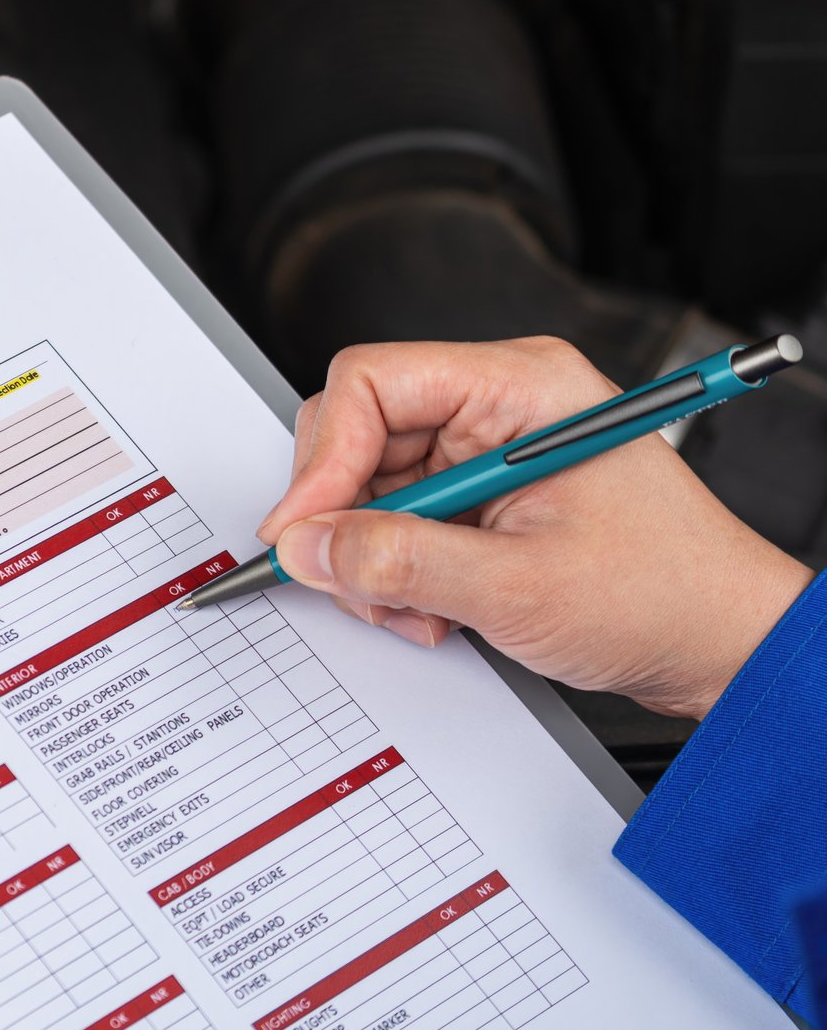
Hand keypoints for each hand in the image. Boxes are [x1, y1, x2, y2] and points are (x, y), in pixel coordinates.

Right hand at [255, 337, 812, 719]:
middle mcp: (498, 405)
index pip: (371, 383)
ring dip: (375, 559)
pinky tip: (436, 608)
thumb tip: (307, 545)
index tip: (304, 530)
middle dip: (348, 518)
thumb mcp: (518, 586)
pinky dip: (397, 571)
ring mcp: (487, 451)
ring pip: (369, 487)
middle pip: (358, 434)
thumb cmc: (666, 596)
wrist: (724, 647)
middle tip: (358, 581)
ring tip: (421, 609)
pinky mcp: (481, 496)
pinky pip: (398, 520)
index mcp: (520, 385)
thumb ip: (399, 561)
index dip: (324, 458)